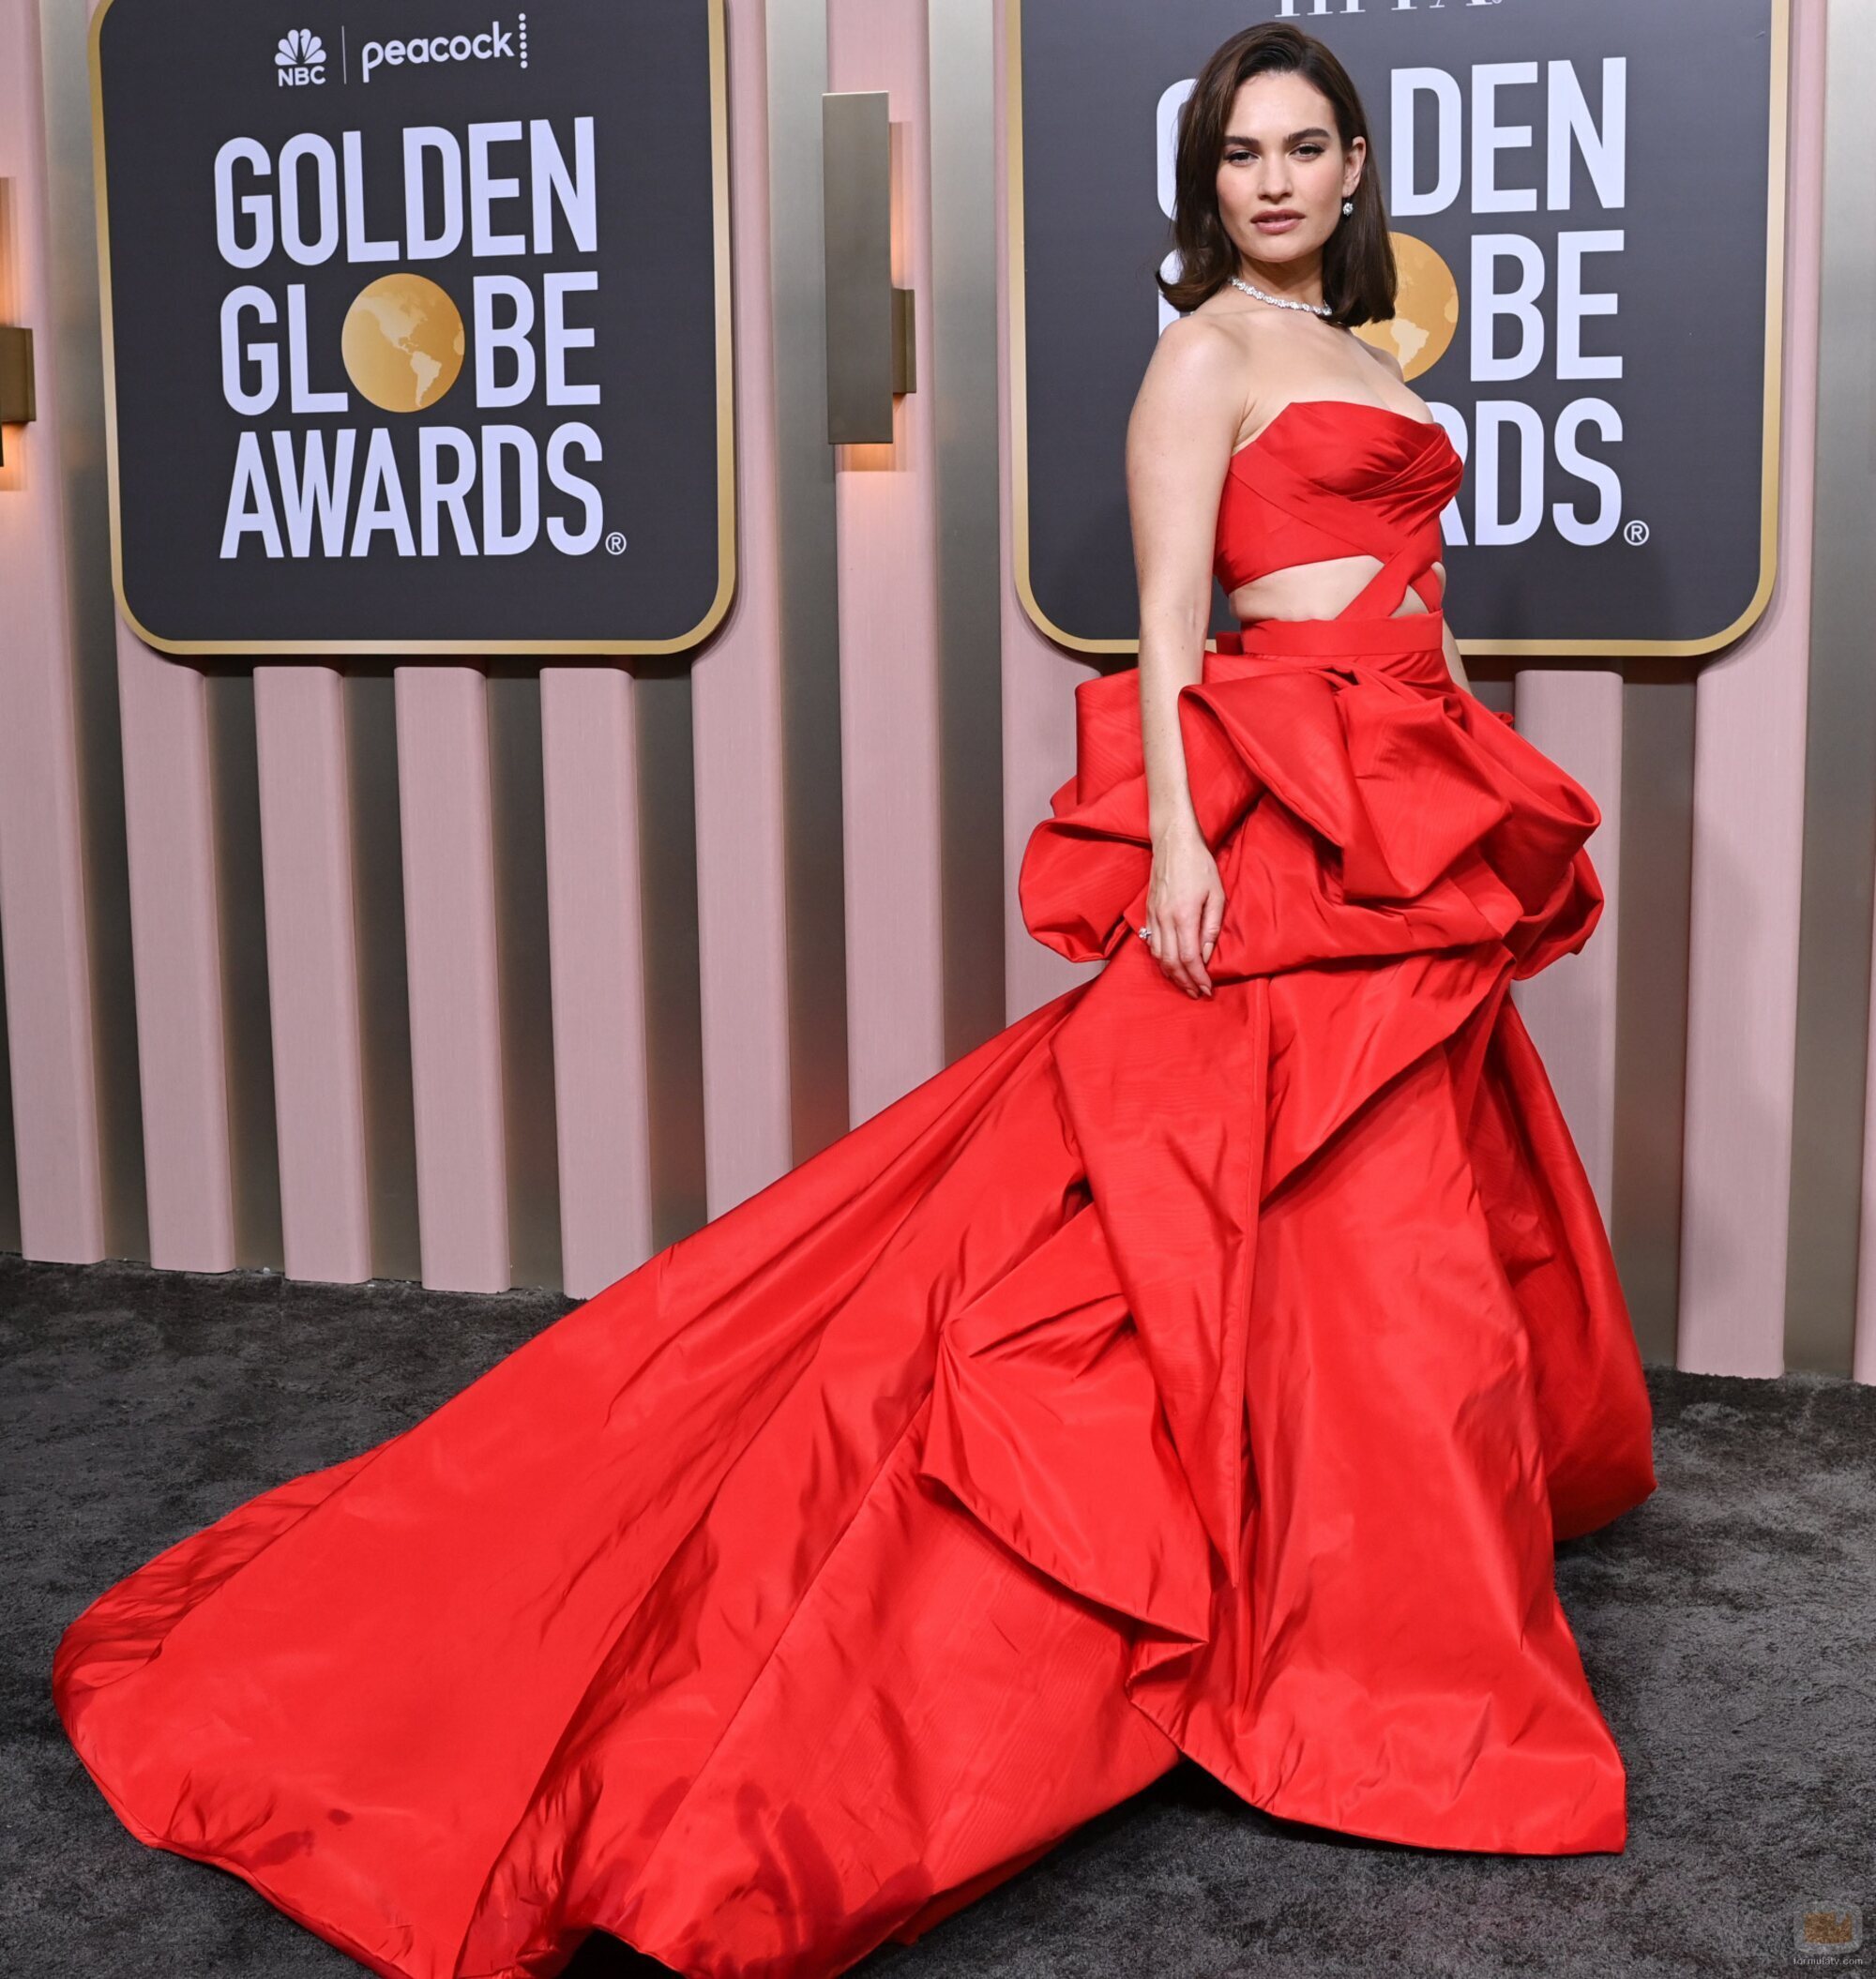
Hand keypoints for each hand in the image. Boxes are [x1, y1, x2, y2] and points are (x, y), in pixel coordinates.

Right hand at [1142, 821, 1224, 997]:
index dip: (1198, 978)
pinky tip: (1170, 965)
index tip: (1207, 989)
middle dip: (1184, 982)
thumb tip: (1206, 955)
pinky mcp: (1148, 912)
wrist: (1173, 843)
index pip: (1189, 958)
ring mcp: (1153, 916)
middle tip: (1196, 993)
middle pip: (1171, 962)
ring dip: (1171, 974)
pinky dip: (1161, 960)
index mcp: (1184, 916)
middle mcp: (1165, 919)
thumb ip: (1212, 927)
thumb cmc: (1199, 865)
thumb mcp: (1216, 895)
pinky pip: (1152, 944)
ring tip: (1184, 984)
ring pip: (1158, 956)